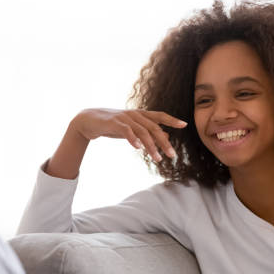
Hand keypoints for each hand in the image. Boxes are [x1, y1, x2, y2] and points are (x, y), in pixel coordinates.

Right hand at [71, 108, 186, 161]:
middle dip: (164, 142)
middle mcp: (134, 114)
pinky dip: (133, 139)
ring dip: (151, 146)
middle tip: (172, 155)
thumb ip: (148, 132)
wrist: (89, 121)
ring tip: (157, 158)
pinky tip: (138, 148)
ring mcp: (124, 118)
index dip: (171, 119)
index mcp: (140, 115)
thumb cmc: (112, 125)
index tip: (184, 125)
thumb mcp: (132, 129)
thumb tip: (166, 136)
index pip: (159, 115)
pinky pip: (126, 131)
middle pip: (154, 127)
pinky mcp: (114, 123)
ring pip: (142, 131)